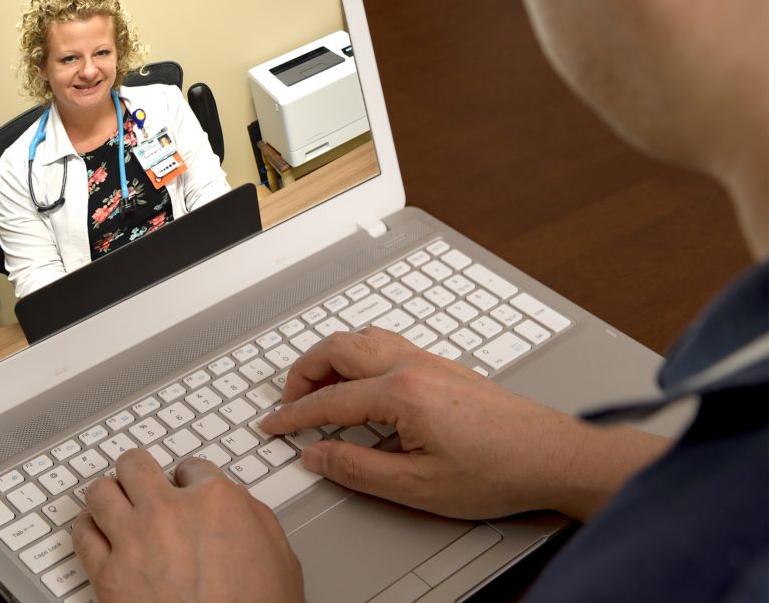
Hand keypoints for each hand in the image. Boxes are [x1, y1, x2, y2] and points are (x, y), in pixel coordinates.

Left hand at [73, 450, 303, 602]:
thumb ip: (251, 516)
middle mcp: (169, 513)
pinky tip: (97, 533)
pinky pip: (82, 535)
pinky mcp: (108, 576)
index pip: (191, 466)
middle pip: (135, 465)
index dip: (190, 478)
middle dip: (140, 472)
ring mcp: (134, 542)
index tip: (187, 488)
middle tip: (143, 482)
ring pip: (100, 492)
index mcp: (215, 501)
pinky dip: (88, 529)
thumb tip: (235, 505)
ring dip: (109, 496)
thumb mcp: (278, 554)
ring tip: (116, 504)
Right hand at [260, 327, 668, 520]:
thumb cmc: (497, 470)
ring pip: (361, 338)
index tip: (272, 425)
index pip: (329, 400)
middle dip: (303, 373)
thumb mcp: (418, 486)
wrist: (551, 455)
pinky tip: (359, 379)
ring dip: (330, 357)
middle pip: (337, 349)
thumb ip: (358, 469)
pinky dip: (356, 355)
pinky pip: (384, 343)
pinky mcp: (442, 365)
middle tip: (288, 403)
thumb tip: (318, 456)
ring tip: (316, 387)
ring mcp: (428, 360)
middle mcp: (411, 366)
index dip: (293, 415)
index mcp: (401, 393)